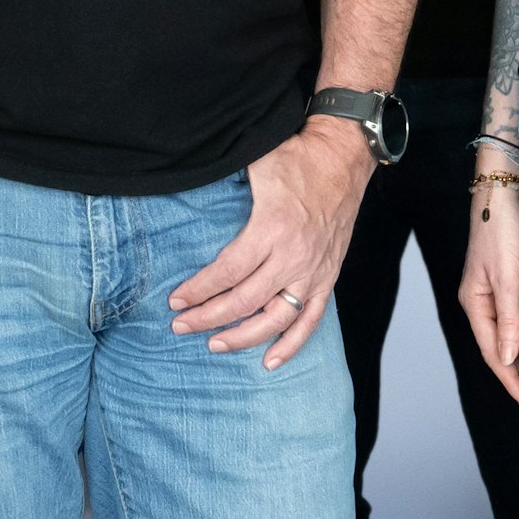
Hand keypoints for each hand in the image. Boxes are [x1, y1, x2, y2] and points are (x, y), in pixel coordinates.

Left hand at [169, 117, 370, 369]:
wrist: (343, 157)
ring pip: (274, 318)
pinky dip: (291, 344)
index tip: (175, 301)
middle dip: (207, 317)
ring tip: (214, 344)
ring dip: (242, 337)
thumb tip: (186, 187)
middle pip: (244, 300)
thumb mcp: (255, 163)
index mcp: (271, 227)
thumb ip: (225, 185)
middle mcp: (293, 256)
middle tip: (181, 325)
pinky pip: (310, 320)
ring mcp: (313, 271)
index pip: (227, 272)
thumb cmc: (296, 157)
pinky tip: (269, 362)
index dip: (198, 290)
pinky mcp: (328, 277)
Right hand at [456, 173, 518, 407]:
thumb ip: (508, 319)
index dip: (513, 383)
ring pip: (514, 334)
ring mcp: (498, 289)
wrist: (507, 183)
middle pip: (502, 349)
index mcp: (475, 302)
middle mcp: (484, 300)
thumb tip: (508, 361)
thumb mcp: (506, 275)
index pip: (494, 355)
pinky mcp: (514, 277)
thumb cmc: (502, 225)